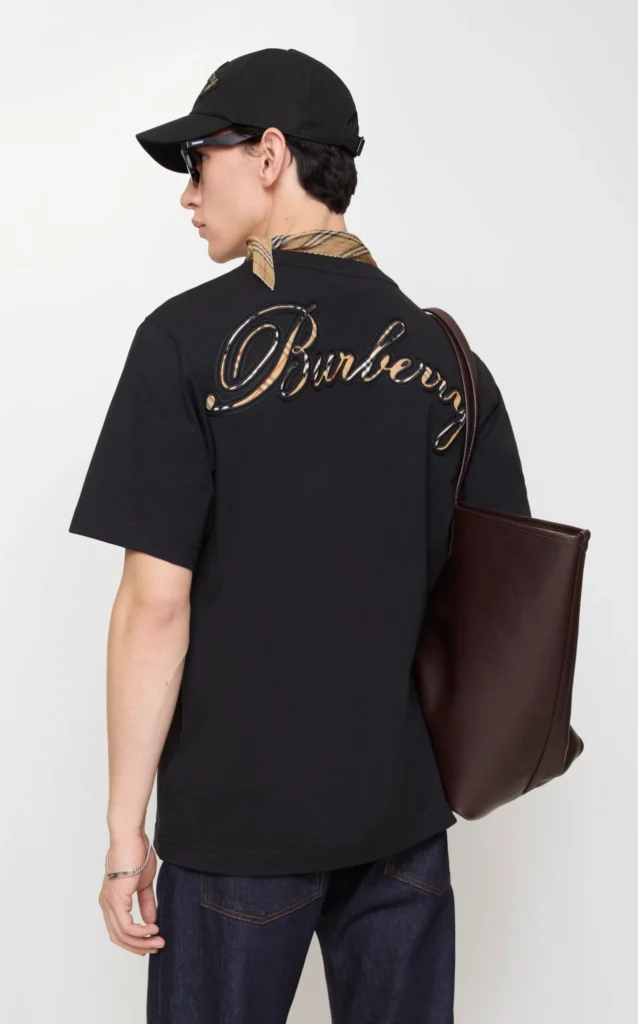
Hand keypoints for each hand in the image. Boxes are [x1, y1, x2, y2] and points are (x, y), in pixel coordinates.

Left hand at [99, 832, 164, 955]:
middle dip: (138, 946)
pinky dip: (141, 932)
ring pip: (122, 935)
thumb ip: (146, 902)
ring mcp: (109, 903)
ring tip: (159, 940)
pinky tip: (153, 928)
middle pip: (118, 937)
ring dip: (142, 942)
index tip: (150, 944)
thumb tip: (151, 920)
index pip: (118, 930)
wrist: (130, 838)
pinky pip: (127, 925)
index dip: (133, 941)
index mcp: (111, 900)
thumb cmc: (136, 853)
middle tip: (157, 947)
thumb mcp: (144, 883)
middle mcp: (106, 905)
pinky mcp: (116, 900)